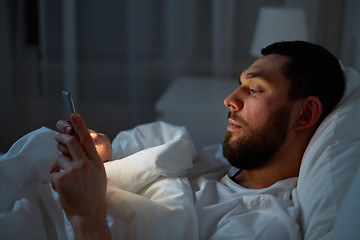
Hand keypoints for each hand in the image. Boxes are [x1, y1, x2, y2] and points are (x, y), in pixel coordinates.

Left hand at [51, 113, 110, 238]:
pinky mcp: (62, 179)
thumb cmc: (93, 194)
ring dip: (59, 164)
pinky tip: (62, 186)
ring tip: (65, 177)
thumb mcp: (98, 174)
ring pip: (59, 158)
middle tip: (57, 137)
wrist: (89, 213)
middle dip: (61, 137)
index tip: (73, 115)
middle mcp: (86, 164)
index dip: (80, 125)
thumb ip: (89, 159)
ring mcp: (74, 171)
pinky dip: (55, 177)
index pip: (87, 139)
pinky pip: (53, 171)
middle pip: (71, 142)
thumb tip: (75, 147)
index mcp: (96, 162)